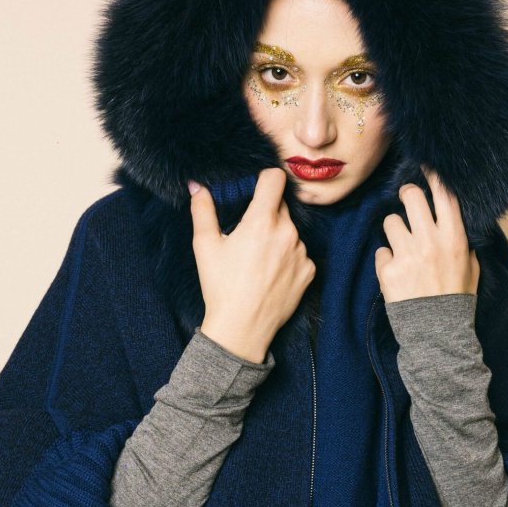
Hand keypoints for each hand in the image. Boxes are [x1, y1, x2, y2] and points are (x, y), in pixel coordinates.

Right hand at [189, 167, 316, 361]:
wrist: (242, 328)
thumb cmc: (221, 287)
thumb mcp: (205, 246)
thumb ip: (202, 209)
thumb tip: (197, 185)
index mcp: (262, 222)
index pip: (275, 178)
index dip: (264, 178)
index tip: (256, 188)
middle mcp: (288, 233)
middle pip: (281, 206)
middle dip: (266, 212)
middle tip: (248, 233)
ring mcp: (302, 252)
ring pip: (291, 230)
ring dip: (278, 236)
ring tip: (258, 259)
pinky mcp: (310, 270)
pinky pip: (300, 253)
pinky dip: (288, 257)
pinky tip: (271, 273)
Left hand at [374, 165, 479, 302]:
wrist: (437, 333)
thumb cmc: (456, 299)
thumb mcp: (470, 266)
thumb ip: (462, 240)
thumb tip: (452, 217)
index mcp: (455, 238)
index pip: (444, 195)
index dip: (434, 175)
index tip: (427, 165)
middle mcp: (430, 241)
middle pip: (410, 196)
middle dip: (406, 194)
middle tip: (406, 198)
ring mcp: (407, 254)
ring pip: (390, 221)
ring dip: (394, 231)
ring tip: (404, 248)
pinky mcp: (388, 270)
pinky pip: (381, 251)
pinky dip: (387, 260)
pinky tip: (398, 274)